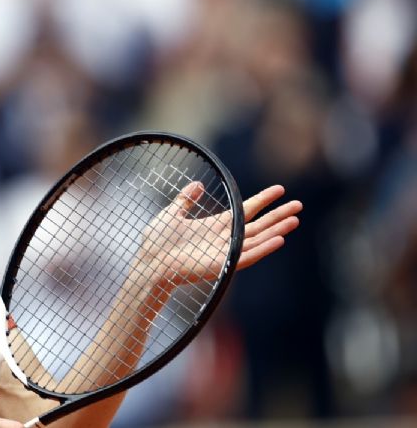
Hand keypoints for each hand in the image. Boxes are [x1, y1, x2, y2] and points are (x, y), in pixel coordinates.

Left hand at [138, 184, 301, 288]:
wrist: (150, 263)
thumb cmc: (157, 242)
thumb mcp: (172, 214)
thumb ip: (185, 200)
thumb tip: (198, 184)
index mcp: (215, 226)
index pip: (246, 210)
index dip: (262, 200)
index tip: (280, 190)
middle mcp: (225, 239)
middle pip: (258, 225)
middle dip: (278, 215)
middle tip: (299, 204)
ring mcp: (226, 253)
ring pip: (258, 240)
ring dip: (277, 230)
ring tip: (295, 219)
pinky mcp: (223, 265)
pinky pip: (248, 256)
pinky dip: (264, 248)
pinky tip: (280, 239)